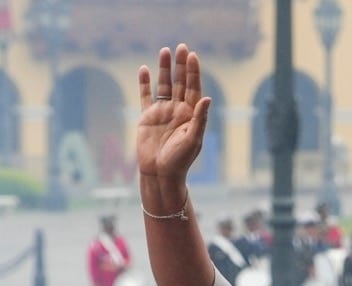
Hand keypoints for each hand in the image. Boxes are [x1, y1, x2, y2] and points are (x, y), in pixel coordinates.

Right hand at [137, 43, 210, 182]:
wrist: (160, 172)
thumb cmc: (180, 159)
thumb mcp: (193, 139)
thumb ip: (199, 118)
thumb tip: (207, 98)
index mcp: (191, 113)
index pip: (194, 88)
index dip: (193, 72)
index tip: (192, 56)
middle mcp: (178, 109)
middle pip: (180, 82)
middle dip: (180, 65)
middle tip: (181, 47)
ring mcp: (162, 111)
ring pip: (164, 85)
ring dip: (164, 69)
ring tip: (164, 50)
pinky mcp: (147, 116)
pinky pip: (145, 95)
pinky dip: (144, 83)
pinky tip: (145, 69)